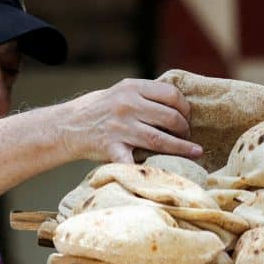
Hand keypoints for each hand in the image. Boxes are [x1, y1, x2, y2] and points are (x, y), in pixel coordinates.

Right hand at [58, 78, 202, 162]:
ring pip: (160, 140)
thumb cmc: (98, 110)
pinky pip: (132, 161)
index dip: (185, 107)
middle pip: (170, 117)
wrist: (67, 126)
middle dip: (185, 129)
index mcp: (131, 87)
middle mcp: (127, 105)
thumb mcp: (120, 92)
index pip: (171, 94)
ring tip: (196, 153)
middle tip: (189, 138)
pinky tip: (165, 175)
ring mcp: (120, 127)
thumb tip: (178, 102)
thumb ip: (145, 94)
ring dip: (182, 148)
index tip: (188, 117)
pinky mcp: (111, 148)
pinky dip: (148, 170)